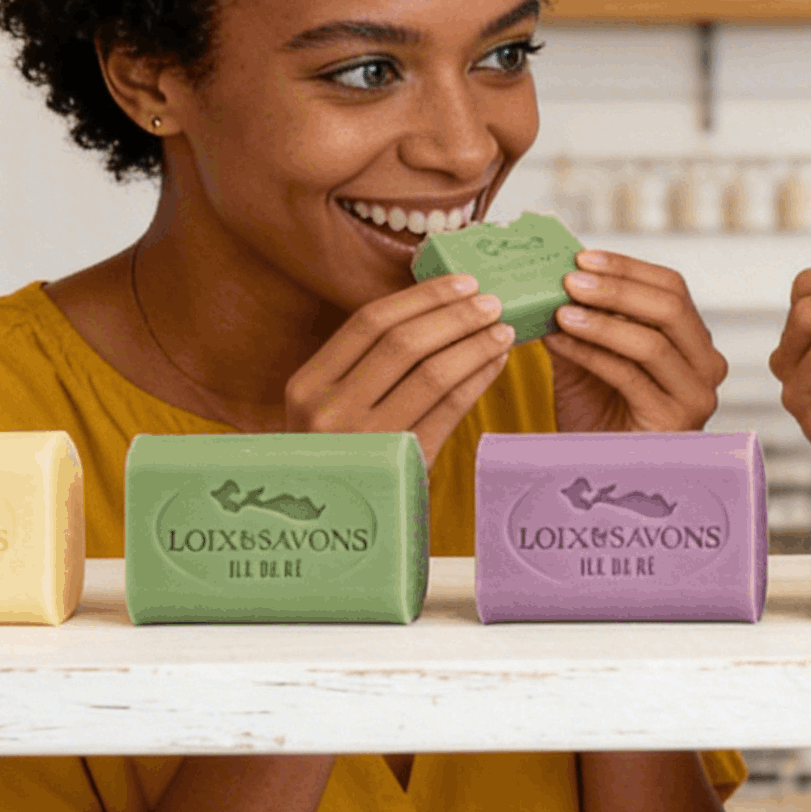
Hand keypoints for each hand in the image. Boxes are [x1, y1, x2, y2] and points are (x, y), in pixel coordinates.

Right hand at [282, 273, 518, 463]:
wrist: (333, 529)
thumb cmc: (340, 457)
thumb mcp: (327, 409)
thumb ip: (364, 366)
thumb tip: (435, 308)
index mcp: (308, 385)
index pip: (370, 322)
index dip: (422, 297)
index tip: (462, 282)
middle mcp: (330, 409)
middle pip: (404, 343)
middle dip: (455, 316)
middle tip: (491, 301)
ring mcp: (367, 440)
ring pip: (433, 374)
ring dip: (475, 345)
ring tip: (502, 330)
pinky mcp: (403, 464)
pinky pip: (451, 410)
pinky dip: (478, 379)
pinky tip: (495, 364)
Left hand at [545, 251, 729, 432]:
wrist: (599, 472)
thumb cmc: (597, 418)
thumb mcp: (587, 358)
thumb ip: (581, 319)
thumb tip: (557, 275)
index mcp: (694, 341)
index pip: (672, 288)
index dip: (628, 268)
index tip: (582, 258)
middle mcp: (707, 366)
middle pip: (670, 308)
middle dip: (616, 288)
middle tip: (570, 279)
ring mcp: (696, 395)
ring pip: (651, 342)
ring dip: (600, 321)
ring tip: (560, 310)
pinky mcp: (675, 421)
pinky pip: (629, 376)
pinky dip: (590, 353)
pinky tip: (559, 342)